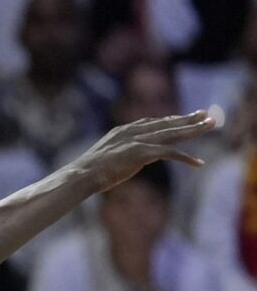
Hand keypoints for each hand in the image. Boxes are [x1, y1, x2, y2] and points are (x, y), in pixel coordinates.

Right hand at [71, 109, 219, 193]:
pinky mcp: (141, 152)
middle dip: (187, 119)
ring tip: (210, 126)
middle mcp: (132, 131)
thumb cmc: (88, 172)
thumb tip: (122, 159)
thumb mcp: (105, 158)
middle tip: (206, 114)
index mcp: (123, 131)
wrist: (80, 176)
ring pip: (172, 133)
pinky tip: (198, 163)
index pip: (152, 122)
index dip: (170, 120)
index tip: (184, 117)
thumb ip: (118, 154)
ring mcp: (137, 141)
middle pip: (166, 123)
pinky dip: (185, 157)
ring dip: (193, 130)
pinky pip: (169, 153)